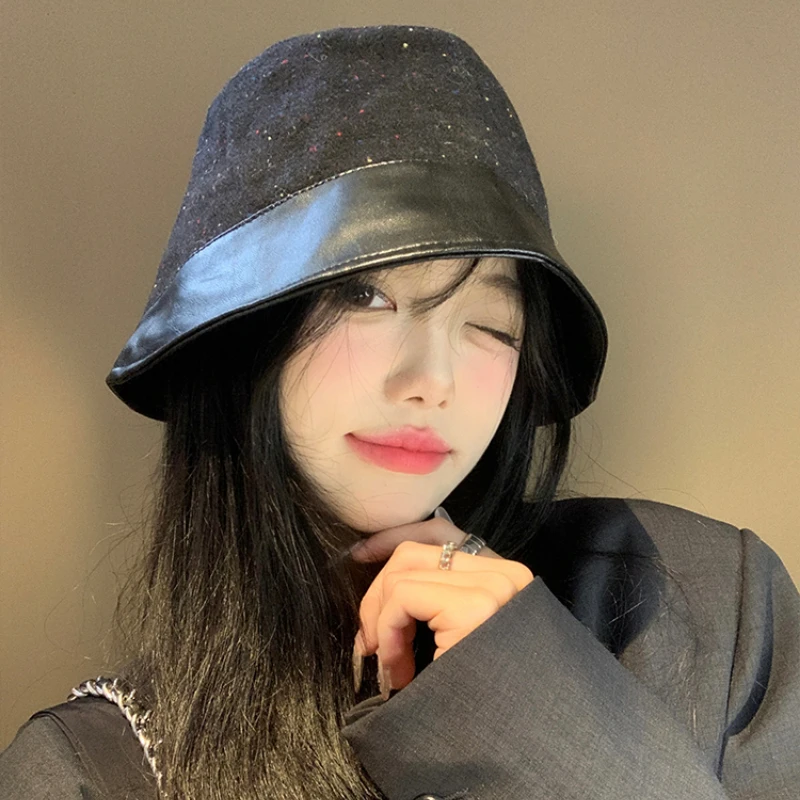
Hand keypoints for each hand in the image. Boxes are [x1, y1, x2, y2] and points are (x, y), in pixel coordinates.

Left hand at [351, 509, 533, 698]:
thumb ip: (438, 600)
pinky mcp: (475, 609)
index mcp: (503, 576)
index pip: (439, 531)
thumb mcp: (459, 636)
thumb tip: (389, 587)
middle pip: (413, 552)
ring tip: (390, 662)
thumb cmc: (484, 700)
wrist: (516, 746)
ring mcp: (492, 589)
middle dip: (378, 592)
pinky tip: (398, 669)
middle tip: (370, 641)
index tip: (359, 556)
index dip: (391, 540)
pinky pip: (403, 597)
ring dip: (381, 620)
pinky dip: (387, 631)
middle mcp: (503, 575)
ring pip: (402, 572)